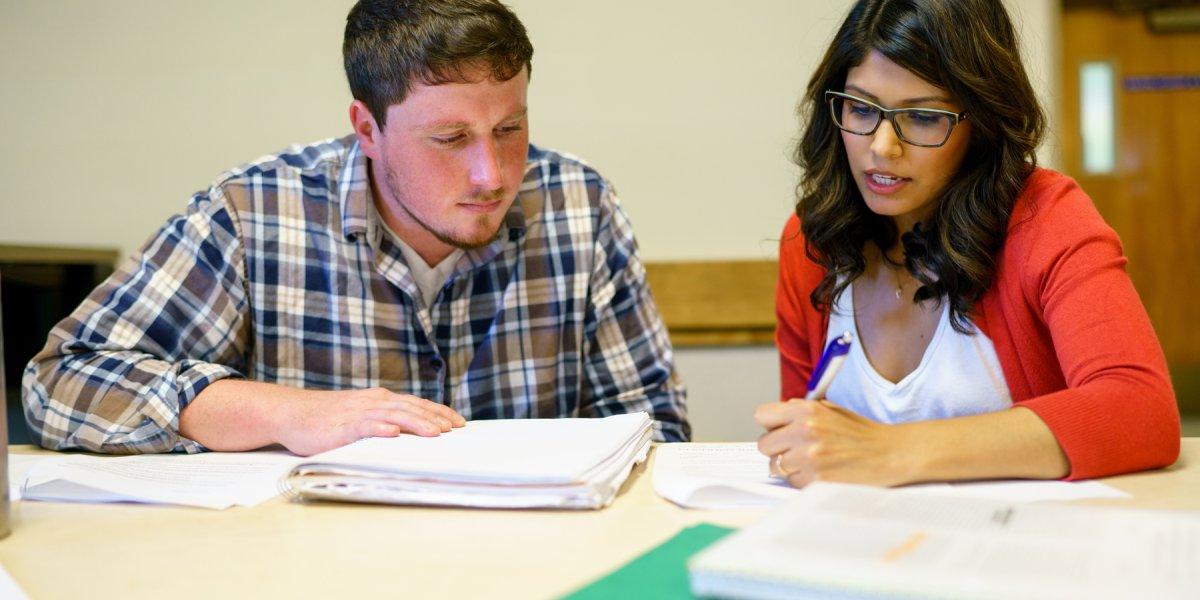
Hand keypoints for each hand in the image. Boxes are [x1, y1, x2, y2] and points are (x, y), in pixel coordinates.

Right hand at [273, 387, 465, 455]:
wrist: (292, 412)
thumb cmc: (327, 418)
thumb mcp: (361, 415)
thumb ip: (384, 420)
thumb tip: (410, 433)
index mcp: (380, 400)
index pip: (416, 404)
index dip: (439, 412)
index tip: (460, 422)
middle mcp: (373, 402)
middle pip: (410, 407)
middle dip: (435, 418)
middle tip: (455, 429)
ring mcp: (358, 412)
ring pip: (393, 414)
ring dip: (416, 423)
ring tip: (435, 433)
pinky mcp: (341, 426)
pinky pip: (363, 425)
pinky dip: (379, 428)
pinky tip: (392, 433)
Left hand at [755, 400, 914, 487]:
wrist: (889, 453)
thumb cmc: (859, 433)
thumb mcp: (829, 410)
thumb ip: (800, 411)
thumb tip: (774, 418)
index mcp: (806, 410)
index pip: (762, 415)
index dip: (770, 425)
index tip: (779, 431)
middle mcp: (804, 431)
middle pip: (764, 445)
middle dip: (777, 449)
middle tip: (796, 451)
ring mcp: (809, 456)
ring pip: (775, 467)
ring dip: (788, 467)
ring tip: (810, 462)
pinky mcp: (816, 478)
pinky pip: (792, 482)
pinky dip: (802, 480)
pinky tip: (820, 473)